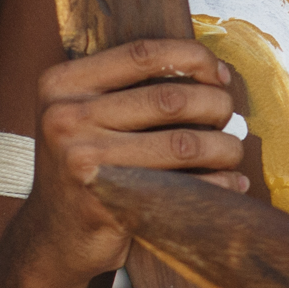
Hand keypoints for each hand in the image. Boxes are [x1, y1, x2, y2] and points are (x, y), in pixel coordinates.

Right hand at [26, 38, 249, 277]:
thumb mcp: (89, 113)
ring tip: (231, 152)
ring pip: (183, 143)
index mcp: (63, 84)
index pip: (143, 53)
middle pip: (171, 99)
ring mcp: (81, 160)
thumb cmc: (89, 164)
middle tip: (227, 120)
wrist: (56, 234)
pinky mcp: (104, 201)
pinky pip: (182, 186)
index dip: (194, 58)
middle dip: (217, 106)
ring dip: (224, 147)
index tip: (220, 76)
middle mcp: (65, 117)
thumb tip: (216, 72)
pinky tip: (232, 183)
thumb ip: (134, 86)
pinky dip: (219, 183)